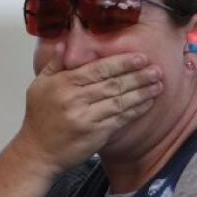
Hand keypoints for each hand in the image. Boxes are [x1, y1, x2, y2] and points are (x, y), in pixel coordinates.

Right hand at [14, 44, 162, 172]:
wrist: (37, 152)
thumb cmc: (39, 118)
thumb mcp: (39, 86)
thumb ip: (55, 64)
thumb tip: (64, 43)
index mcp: (64, 84)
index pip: (98, 69)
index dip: (122, 63)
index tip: (140, 57)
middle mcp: (76, 100)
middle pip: (113, 84)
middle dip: (138, 75)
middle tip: (157, 69)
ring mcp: (87, 118)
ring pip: (120, 101)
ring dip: (142, 92)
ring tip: (158, 84)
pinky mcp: (97, 134)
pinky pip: (121, 119)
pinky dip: (136, 110)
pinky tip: (148, 102)